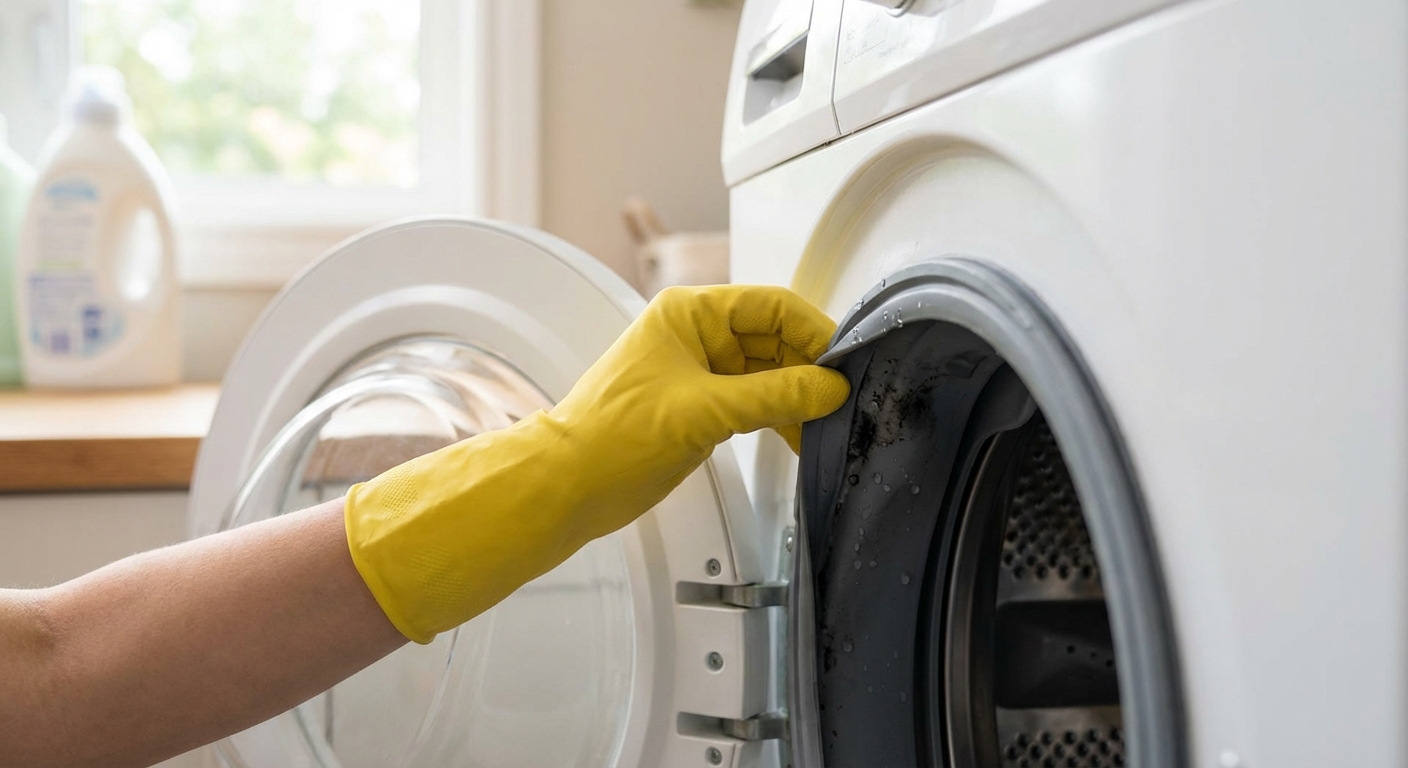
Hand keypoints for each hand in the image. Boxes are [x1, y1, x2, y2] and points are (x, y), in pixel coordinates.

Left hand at [344, 285, 850, 641]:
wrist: (565, 486)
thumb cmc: (610, 439)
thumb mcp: (705, 411)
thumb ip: (774, 396)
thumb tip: (828, 386)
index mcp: (688, 313)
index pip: (771, 305)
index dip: (813, 331)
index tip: (843, 362)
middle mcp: (693, 335)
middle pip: (772, 339)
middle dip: (807, 369)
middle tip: (840, 399)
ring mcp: (695, 371)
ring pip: (765, 373)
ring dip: (794, 397)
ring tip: (824, 422)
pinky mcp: (696, 406)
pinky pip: (750, 401)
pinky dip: (775, 416)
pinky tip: (797, 436)